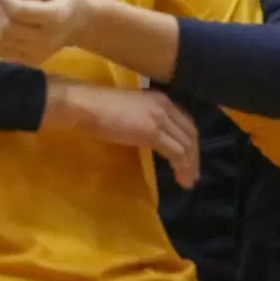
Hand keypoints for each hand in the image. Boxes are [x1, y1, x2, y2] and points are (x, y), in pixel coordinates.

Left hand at [0, 0, 87, 65]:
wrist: (81, 23)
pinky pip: (2, 50)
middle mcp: (48, 40)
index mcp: (57, 16)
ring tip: (6, 8)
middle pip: (8, 26)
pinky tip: (6, 23)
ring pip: (1, 40)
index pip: (18, 10)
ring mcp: (39, 54)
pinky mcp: (32, 61)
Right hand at [50, 79, 199, 188]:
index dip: (189, 141)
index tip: (189, 158)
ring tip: (187, 181)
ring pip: (186, 144)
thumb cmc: (97, 109)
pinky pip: (176, 152)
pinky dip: (181, 167)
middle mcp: (165, 105)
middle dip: (194, 155)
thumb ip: (143, 121)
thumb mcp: (130, 112)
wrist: (85, 105)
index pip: (185, 121)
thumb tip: (148, 139)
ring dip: (189, 165)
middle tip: (192, 175)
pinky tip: (179, 178)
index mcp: (160, 99)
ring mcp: (160, 118)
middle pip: (190, 132)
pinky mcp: (152, 132)